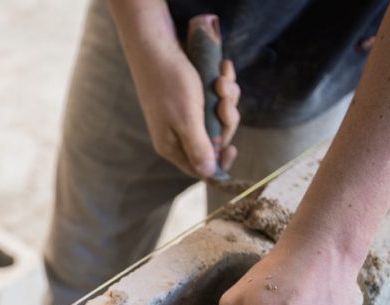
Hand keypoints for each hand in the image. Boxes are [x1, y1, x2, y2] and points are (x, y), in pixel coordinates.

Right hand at [118, 14, 239, 176]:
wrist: (156, 44)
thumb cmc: (169, 83)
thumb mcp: (187, 119)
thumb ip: (199, 148)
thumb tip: (208, 174)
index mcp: (172, 145)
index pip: (200, 167)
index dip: (219, 161)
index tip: (233, 149)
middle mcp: (179, 132)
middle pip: (215, 139)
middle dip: (226, 119)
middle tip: (224, 100)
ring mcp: (186, 112)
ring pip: (219, 116)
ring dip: (227, 97)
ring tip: (221, 79)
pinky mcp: (193, 95)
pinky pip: (216, 97)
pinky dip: (223, 84)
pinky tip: (223, 68)